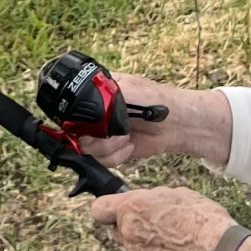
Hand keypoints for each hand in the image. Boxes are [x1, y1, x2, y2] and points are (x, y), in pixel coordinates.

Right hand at [81, 76, 232, 173]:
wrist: (178, 124)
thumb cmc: (157, 100)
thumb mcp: (127, 90)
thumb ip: (103, 97)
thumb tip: (85, 108)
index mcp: (96, 93)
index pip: (71, 107)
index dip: (76, 118)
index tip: (93, 123)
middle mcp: (96, 114)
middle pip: (75, 132)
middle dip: (96, 137)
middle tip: (115, 133)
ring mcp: (103, 133)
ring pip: (87, 148)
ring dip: (107, 148)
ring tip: (125, 139)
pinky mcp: (112, 150)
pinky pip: (101, 160)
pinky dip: (115, 157)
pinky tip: (129, 147)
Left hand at [87, 182, 236, 250]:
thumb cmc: (203, 220)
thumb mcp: (177, 193)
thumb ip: (152, 198)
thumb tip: (146, 201)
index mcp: (132, 208)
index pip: (99, 209)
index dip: (109, 206)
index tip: (118, 205)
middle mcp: (129, 234)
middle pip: (117, 228)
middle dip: (130, 223)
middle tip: (155, 218)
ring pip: (131, 245)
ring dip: (144, 240)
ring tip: (172, 235)